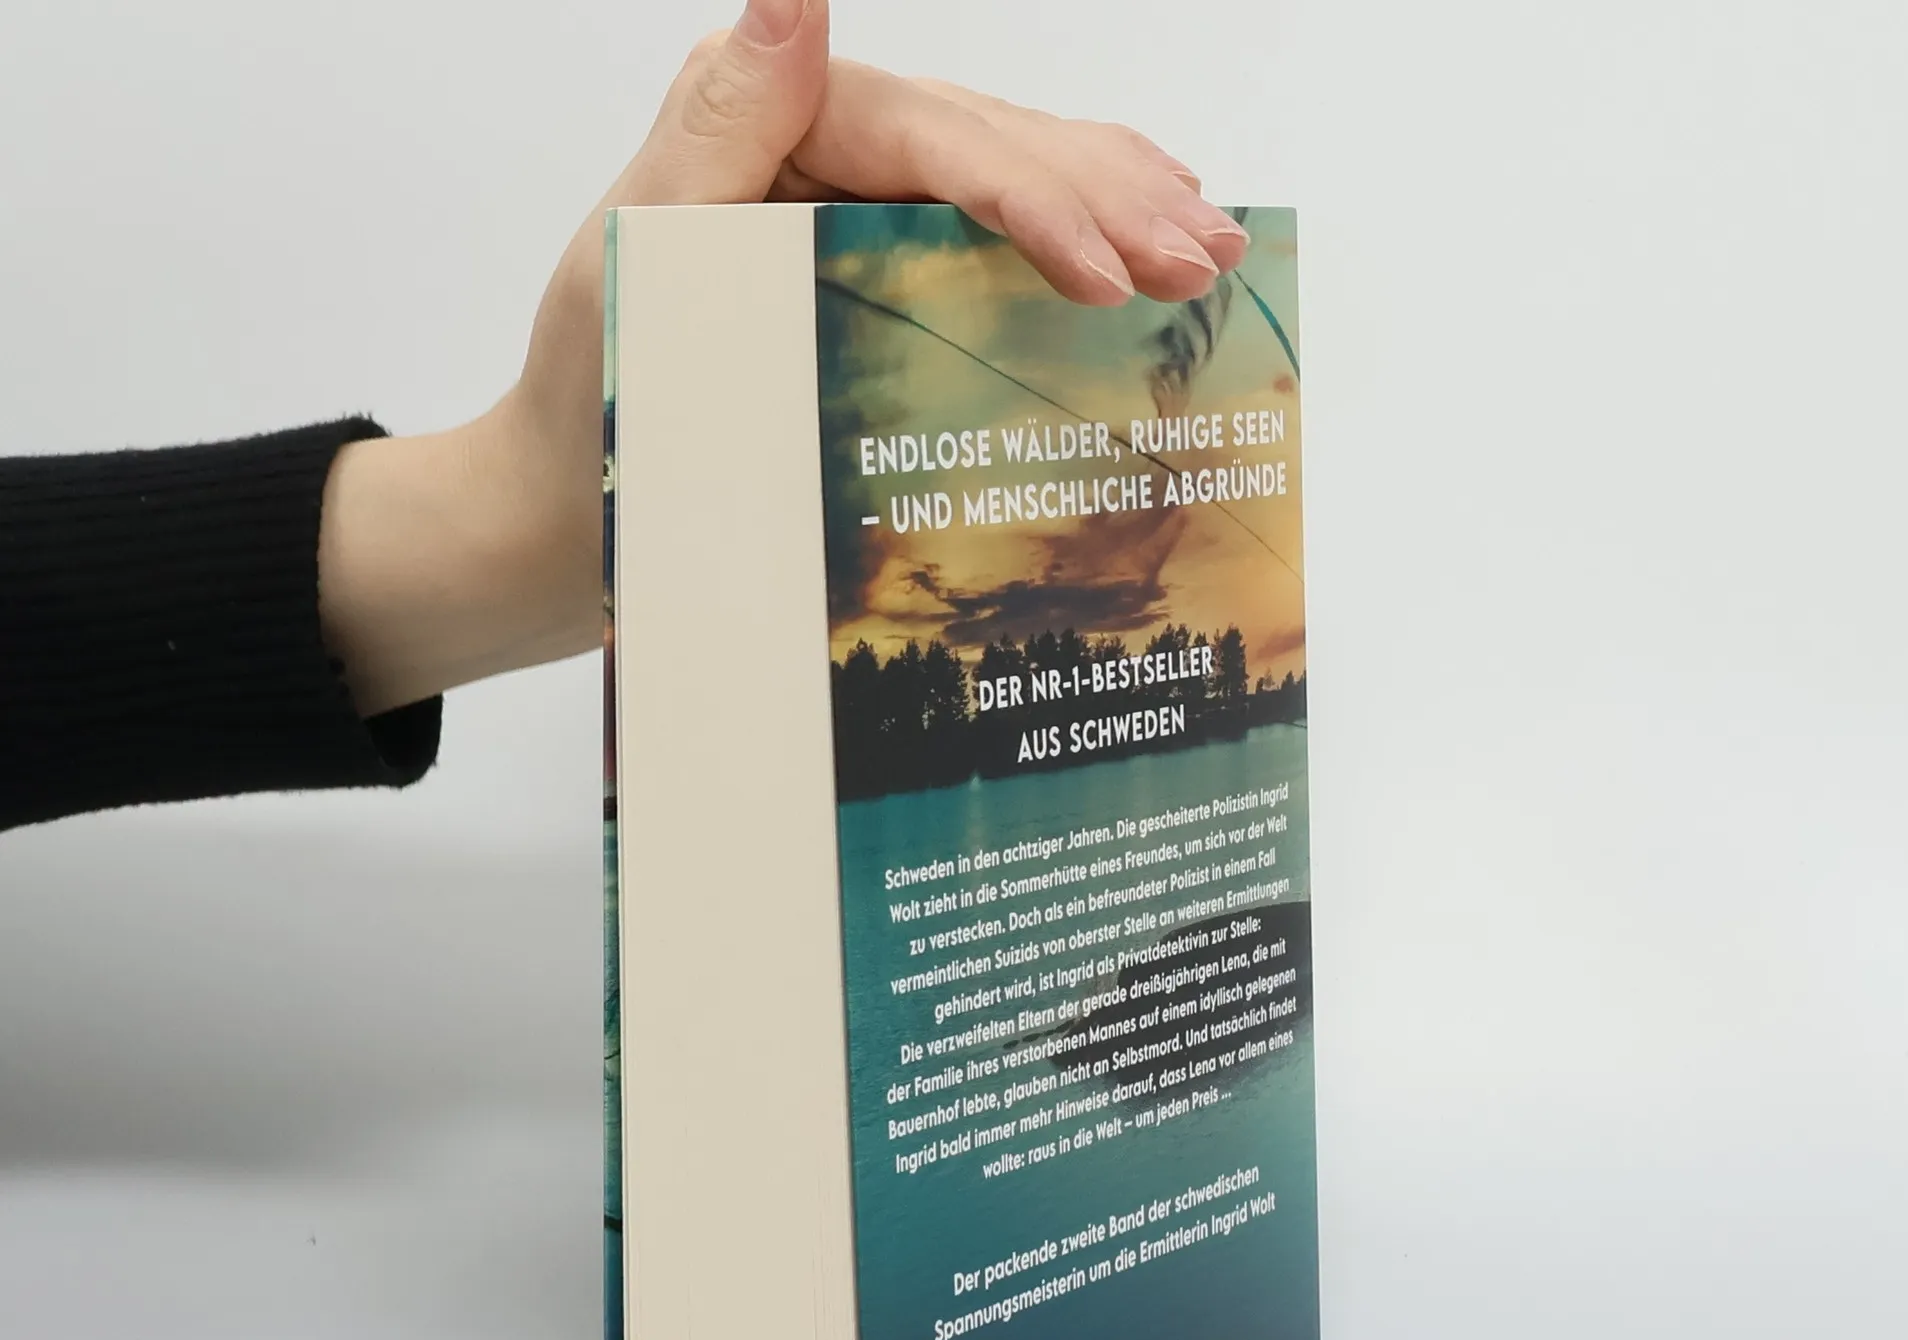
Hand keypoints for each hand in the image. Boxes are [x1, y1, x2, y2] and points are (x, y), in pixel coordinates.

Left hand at [320, 0, 1248, 715]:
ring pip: (1014, 183)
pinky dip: (1074, 239)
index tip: (1112, 279)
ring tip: (1212, 244)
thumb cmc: (591, 405)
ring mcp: (862, 215)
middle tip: (1206, 257)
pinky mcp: (881, 280)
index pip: (936, 141)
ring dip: (1121, 208)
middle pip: (995, 149)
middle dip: (1110, 201)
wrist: (571, 517)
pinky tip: (1141, 243)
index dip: (1035, 199)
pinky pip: (992, 243)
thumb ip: (720, 131)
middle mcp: (828, 154)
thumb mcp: (636, 260)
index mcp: (778, 129)